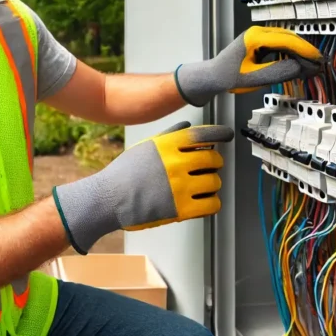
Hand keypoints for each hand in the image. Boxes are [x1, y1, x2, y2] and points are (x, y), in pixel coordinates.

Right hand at [52, 122, 230, 253]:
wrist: (108, 199)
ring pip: (215, 182)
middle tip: (209, 167)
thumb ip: (169, 135)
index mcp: (168, 146)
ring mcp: (180, 187)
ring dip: (212, 183)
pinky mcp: (182, 209)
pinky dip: (211, 202)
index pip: (203, 134)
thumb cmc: (123, 173)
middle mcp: (177, 164)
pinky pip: (212, 205)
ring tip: (201, 185)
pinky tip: (202, 200)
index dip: (220, 133)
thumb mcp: (145, 146)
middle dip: (215, 162)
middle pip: (214, 159)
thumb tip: (188, 126)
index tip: (226, 135)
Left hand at [175, 26, 322, 105]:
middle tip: (319, 65)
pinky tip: (299, 64)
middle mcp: (258, 32)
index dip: (305, 50)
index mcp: (254, 38)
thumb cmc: (229, 77)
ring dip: (300, 52)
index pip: (286, 40)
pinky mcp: (261, 41)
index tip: (318, 60)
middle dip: (305, 51)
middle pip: (289, 38)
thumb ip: (277, 72)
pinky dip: (291, 53)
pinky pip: (281, 44)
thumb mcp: (254, 78)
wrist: (213, 75)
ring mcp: (259, 35)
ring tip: (312, 66)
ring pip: (286, 40)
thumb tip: (301, 67)